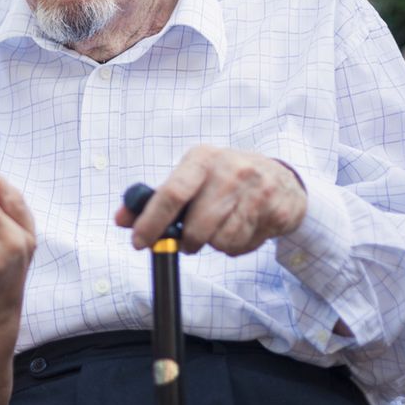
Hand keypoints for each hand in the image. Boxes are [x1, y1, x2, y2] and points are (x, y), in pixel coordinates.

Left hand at [115, 145, 306, 255]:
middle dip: (187, 242)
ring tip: (222, 227)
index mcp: (202, 158)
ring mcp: (258, 190)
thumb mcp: (191, 178)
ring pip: (221, 242)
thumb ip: (155, 199)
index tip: (139, 243)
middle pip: (196, 227)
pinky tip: (242, 228)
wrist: (282, 176)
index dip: (151, 222)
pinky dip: (237, 246)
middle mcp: (231, 170)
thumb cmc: (224, 179)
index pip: (172, 193)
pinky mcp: (277, 211)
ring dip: (215, 244)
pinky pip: (244, 246)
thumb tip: (122, 220)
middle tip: (189, 241)